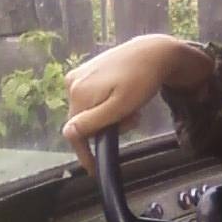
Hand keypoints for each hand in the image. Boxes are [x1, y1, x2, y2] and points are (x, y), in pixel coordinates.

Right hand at [63, 35, 213, 174]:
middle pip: (83, 121)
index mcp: (78, 93)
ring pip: (89, 111)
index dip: (84, 153)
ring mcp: (78, 75)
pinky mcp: (86, 71)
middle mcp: (72, 83)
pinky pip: (92, 98)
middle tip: (132, 119)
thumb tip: (68, 134)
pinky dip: (108, 104)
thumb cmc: (141, 80)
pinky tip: (123, 97)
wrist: (153, 52)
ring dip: (110, 116)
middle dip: (106, 128)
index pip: (75, 132)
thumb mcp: (120, 106)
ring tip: (131, 108)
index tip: (93, 169)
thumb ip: (94, 121)